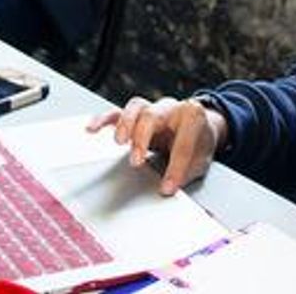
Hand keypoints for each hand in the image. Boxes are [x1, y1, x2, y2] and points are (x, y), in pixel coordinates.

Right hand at [86, 96, 227, 195]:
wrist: (202, 128)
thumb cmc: (199, 143)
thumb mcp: (201, 160)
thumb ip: (186, 172)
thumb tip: (168, 187)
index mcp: (193, 116)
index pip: (182, 141)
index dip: (175, 167)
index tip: (167, 187)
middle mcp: (171, 108)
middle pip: (153, 116)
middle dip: (142, 139)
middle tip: (136, 162)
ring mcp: (153, 109)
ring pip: (136, 107)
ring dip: (125, 125)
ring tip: (119, 143)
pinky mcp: (137, 115)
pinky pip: (118, 112)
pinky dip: (104, 119)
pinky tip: (93, 129)